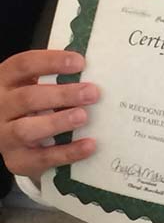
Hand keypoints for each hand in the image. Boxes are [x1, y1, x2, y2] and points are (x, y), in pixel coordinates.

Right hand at [0, 50, 97, 184]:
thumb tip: (94, 72)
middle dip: (62, 95)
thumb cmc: (32, 105)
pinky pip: (41, 158)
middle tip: (91, 93)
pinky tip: (88, 145)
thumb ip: (56, 79)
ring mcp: (5, 136)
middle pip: (27, 98)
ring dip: (57, 122)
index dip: (51, 62)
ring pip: (26, 130)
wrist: (13, 139)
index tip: (80, 62)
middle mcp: (0, 107)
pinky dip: (67, 152)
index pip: (23, 65)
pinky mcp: (17, 160)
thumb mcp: (34, 86)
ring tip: (83, 116)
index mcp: (5, 81)